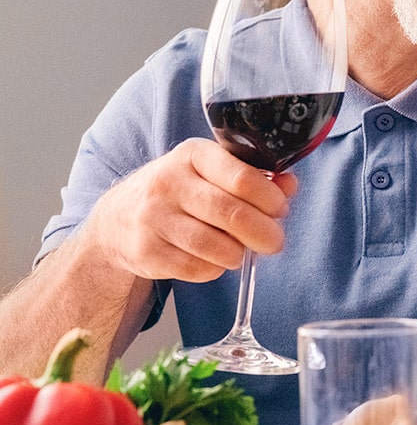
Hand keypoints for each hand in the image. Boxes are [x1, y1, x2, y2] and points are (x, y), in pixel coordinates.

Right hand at [76, 138, 295, 283]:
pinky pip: (196, 268)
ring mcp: (153, 218)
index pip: (242, 178)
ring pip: (215, 246)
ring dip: (237, 254)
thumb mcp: (212, 172)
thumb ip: (254, 177)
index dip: (270, 199)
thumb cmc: (180, 192)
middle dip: (264, 233)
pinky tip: (212, 260)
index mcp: (193, 155)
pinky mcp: (145, 251)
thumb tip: (289, 186)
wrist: (118, 218)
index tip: (280, 210)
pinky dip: (214, 269)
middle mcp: (168, 183)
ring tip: (239, 251)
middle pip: (232, 214)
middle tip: (274, 242)